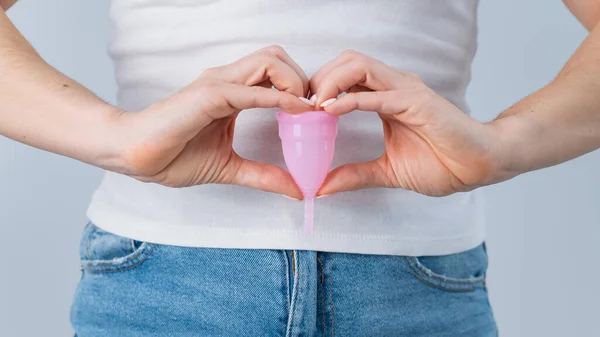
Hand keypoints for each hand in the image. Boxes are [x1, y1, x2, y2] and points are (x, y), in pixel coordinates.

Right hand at [115, 46, 311, 197]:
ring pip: (269, 61)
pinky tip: (295, 111)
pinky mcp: (210, 95)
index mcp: (232, 92)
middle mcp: (227, 80)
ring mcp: (218, 84)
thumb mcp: (230, 167)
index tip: (314, 114)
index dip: (299, 87)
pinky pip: (251, 90)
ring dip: (295, 82)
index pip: (275, 71)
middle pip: (277, 57)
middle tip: (312, 109)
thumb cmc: (173, 155)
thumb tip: (295, 188)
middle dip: (302, 78)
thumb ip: (262, 174)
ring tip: (305, 110)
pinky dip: (278, 97)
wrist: (136, 157)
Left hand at [311, 50, 501, 196]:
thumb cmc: (441, 163)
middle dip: (320, 78)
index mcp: (386, 97)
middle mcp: (394, 86)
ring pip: (359, 66)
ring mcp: (406, 91)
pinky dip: (351, 99)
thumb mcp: (387, 171)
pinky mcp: (417, 103)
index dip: (321, 87)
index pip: (346, 76)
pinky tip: (331, 110)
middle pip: (348, 61)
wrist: (478, 167)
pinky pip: (378, 95)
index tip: (302, 110)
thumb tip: (322, 186)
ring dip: (330, 82)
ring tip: (314, 104)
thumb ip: (355, 174)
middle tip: (303, 104)